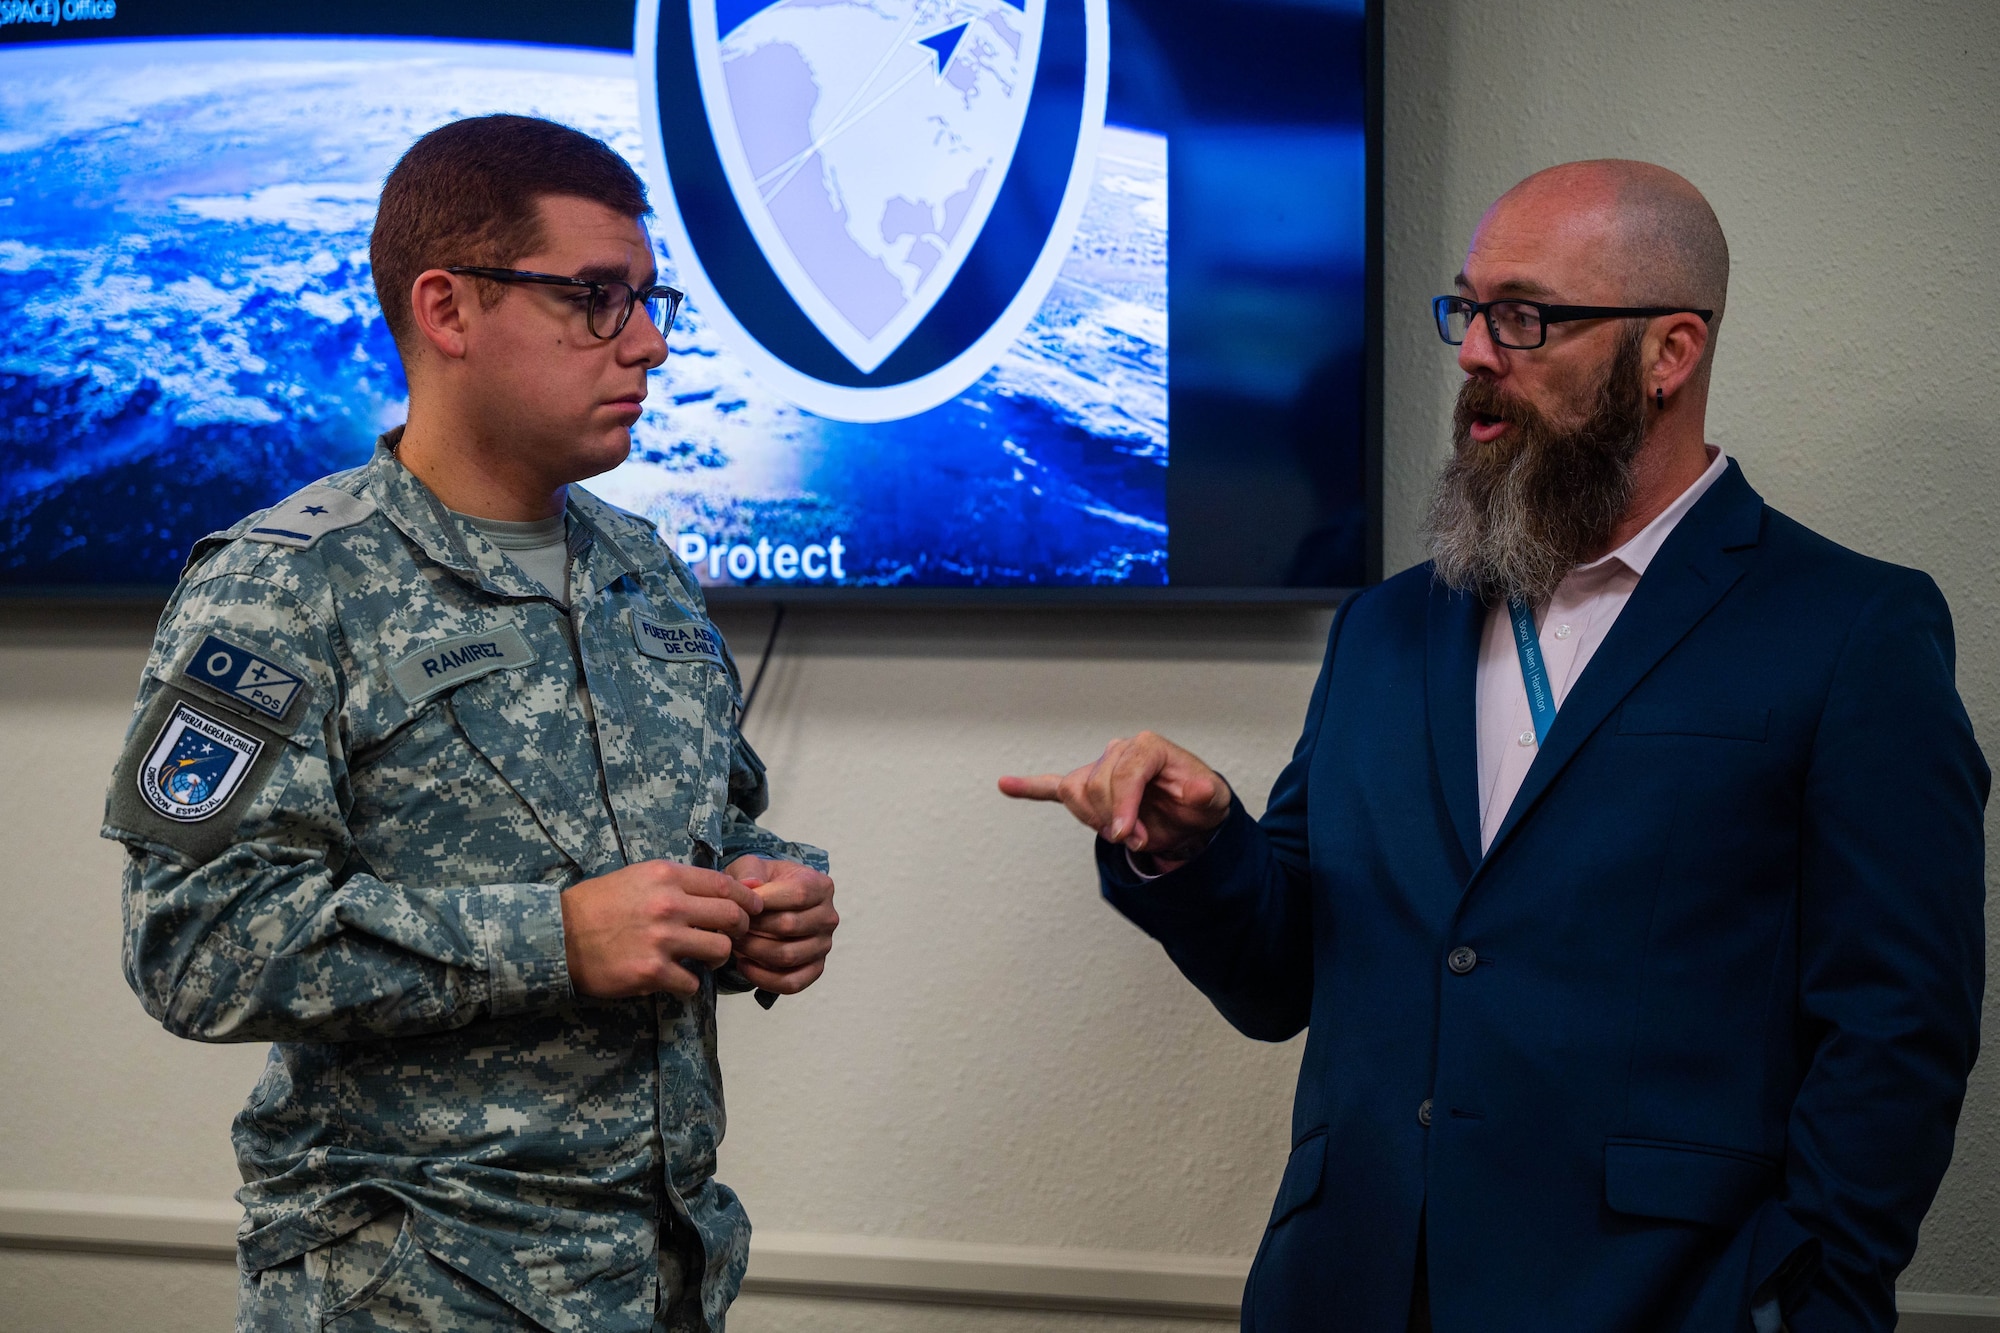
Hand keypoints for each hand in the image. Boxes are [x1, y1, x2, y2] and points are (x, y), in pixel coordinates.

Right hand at [560, 861, 764, 998]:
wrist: (558, 936)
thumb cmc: (597, 905)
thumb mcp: (638, 877)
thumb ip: (678, 882)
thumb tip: (721, 889)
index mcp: (667, 876)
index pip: (725, 884)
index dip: (746, 899)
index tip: (753, 909)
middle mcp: (669, 904)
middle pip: (732, 917)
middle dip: (739, 930)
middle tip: (731, 938)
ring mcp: (661, 939)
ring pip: (719, 950)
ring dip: (716, 959)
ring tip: (703, 961)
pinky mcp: (651, 972)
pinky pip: (691, 983)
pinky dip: (688, 985)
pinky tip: (676, 981)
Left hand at [725, 856, 837, 994]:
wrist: (767, 905)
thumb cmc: (761, 884)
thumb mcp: (752, 866)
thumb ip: (749, 872)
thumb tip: (751, 886)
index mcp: (822, 886)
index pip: (798, 894)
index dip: (765, 900)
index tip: (740, 903)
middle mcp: (828, 917)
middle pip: (790, 926)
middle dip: (754, 927)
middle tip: (731, 926)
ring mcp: (824, 945)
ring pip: (788, 956)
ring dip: (754, 951)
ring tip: (735, 943)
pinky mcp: (814, 969)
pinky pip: (791, 983)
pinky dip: (763, 978)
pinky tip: (744, 964)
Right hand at [999, 730, 1232, 871]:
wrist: (1190, 813)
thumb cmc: (1198, 803)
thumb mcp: (1212, 799)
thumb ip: (1203, 794)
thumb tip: (1194, 790)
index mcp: (1148, 747)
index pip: (1124, 771)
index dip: (1124, 806)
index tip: (1129, 836)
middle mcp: (1120, 751)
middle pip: (1097, 785)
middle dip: (1116, 820)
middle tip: (1139, 840)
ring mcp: (1100, 768)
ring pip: (1077, 793)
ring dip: (1097, 820)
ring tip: (1124, 832)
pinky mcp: (1086, 787)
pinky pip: (1052, 786)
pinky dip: (1029, 787)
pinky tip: (1006, 784)